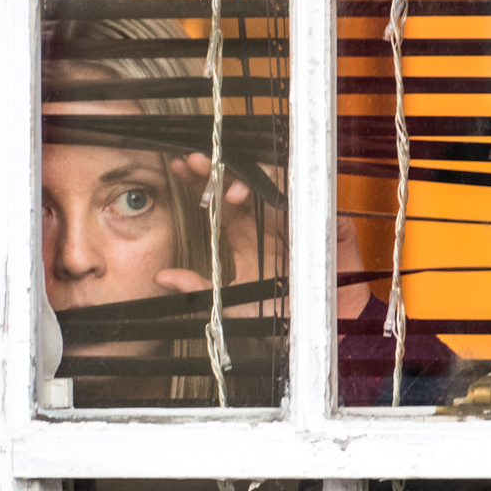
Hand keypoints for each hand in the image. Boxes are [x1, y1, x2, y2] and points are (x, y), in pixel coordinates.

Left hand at [154, 153, 375, 321]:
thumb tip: (162, 277)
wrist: (328, 328)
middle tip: (195, 162)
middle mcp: (268, 222)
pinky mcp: (324, 219)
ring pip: (270, 186)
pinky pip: (308, 196)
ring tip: (232, 194)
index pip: (219, 204)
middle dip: (218, 172)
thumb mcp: (234, 305)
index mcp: (246, 236)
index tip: (176, 169)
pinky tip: (273, 196)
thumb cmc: (283, 317)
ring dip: (251, 182)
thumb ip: (200, 290)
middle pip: (240, 187)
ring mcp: (295, 217)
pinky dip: (291, 191)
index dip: (199, 185)